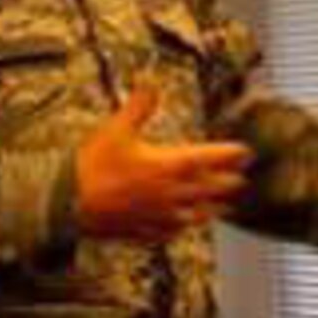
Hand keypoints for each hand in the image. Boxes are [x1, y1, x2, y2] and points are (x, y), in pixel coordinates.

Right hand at [76, 83, 252, 242]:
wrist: (72, 204)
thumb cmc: (94, 166)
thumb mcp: (115, 129)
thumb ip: (138, 108)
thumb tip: (151, 85)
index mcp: (167, 166)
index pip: (208, 160)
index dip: (229, 155)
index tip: (246, 152)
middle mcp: (171, 194)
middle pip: (210, 189)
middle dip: (229, 183)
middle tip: (243, 179)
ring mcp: (161, 216)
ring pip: (197, 215)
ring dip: (214, 208)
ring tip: (226, 207)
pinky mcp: (147, 231)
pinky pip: (173, 232)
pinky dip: (184, 227)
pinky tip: (184, 226)